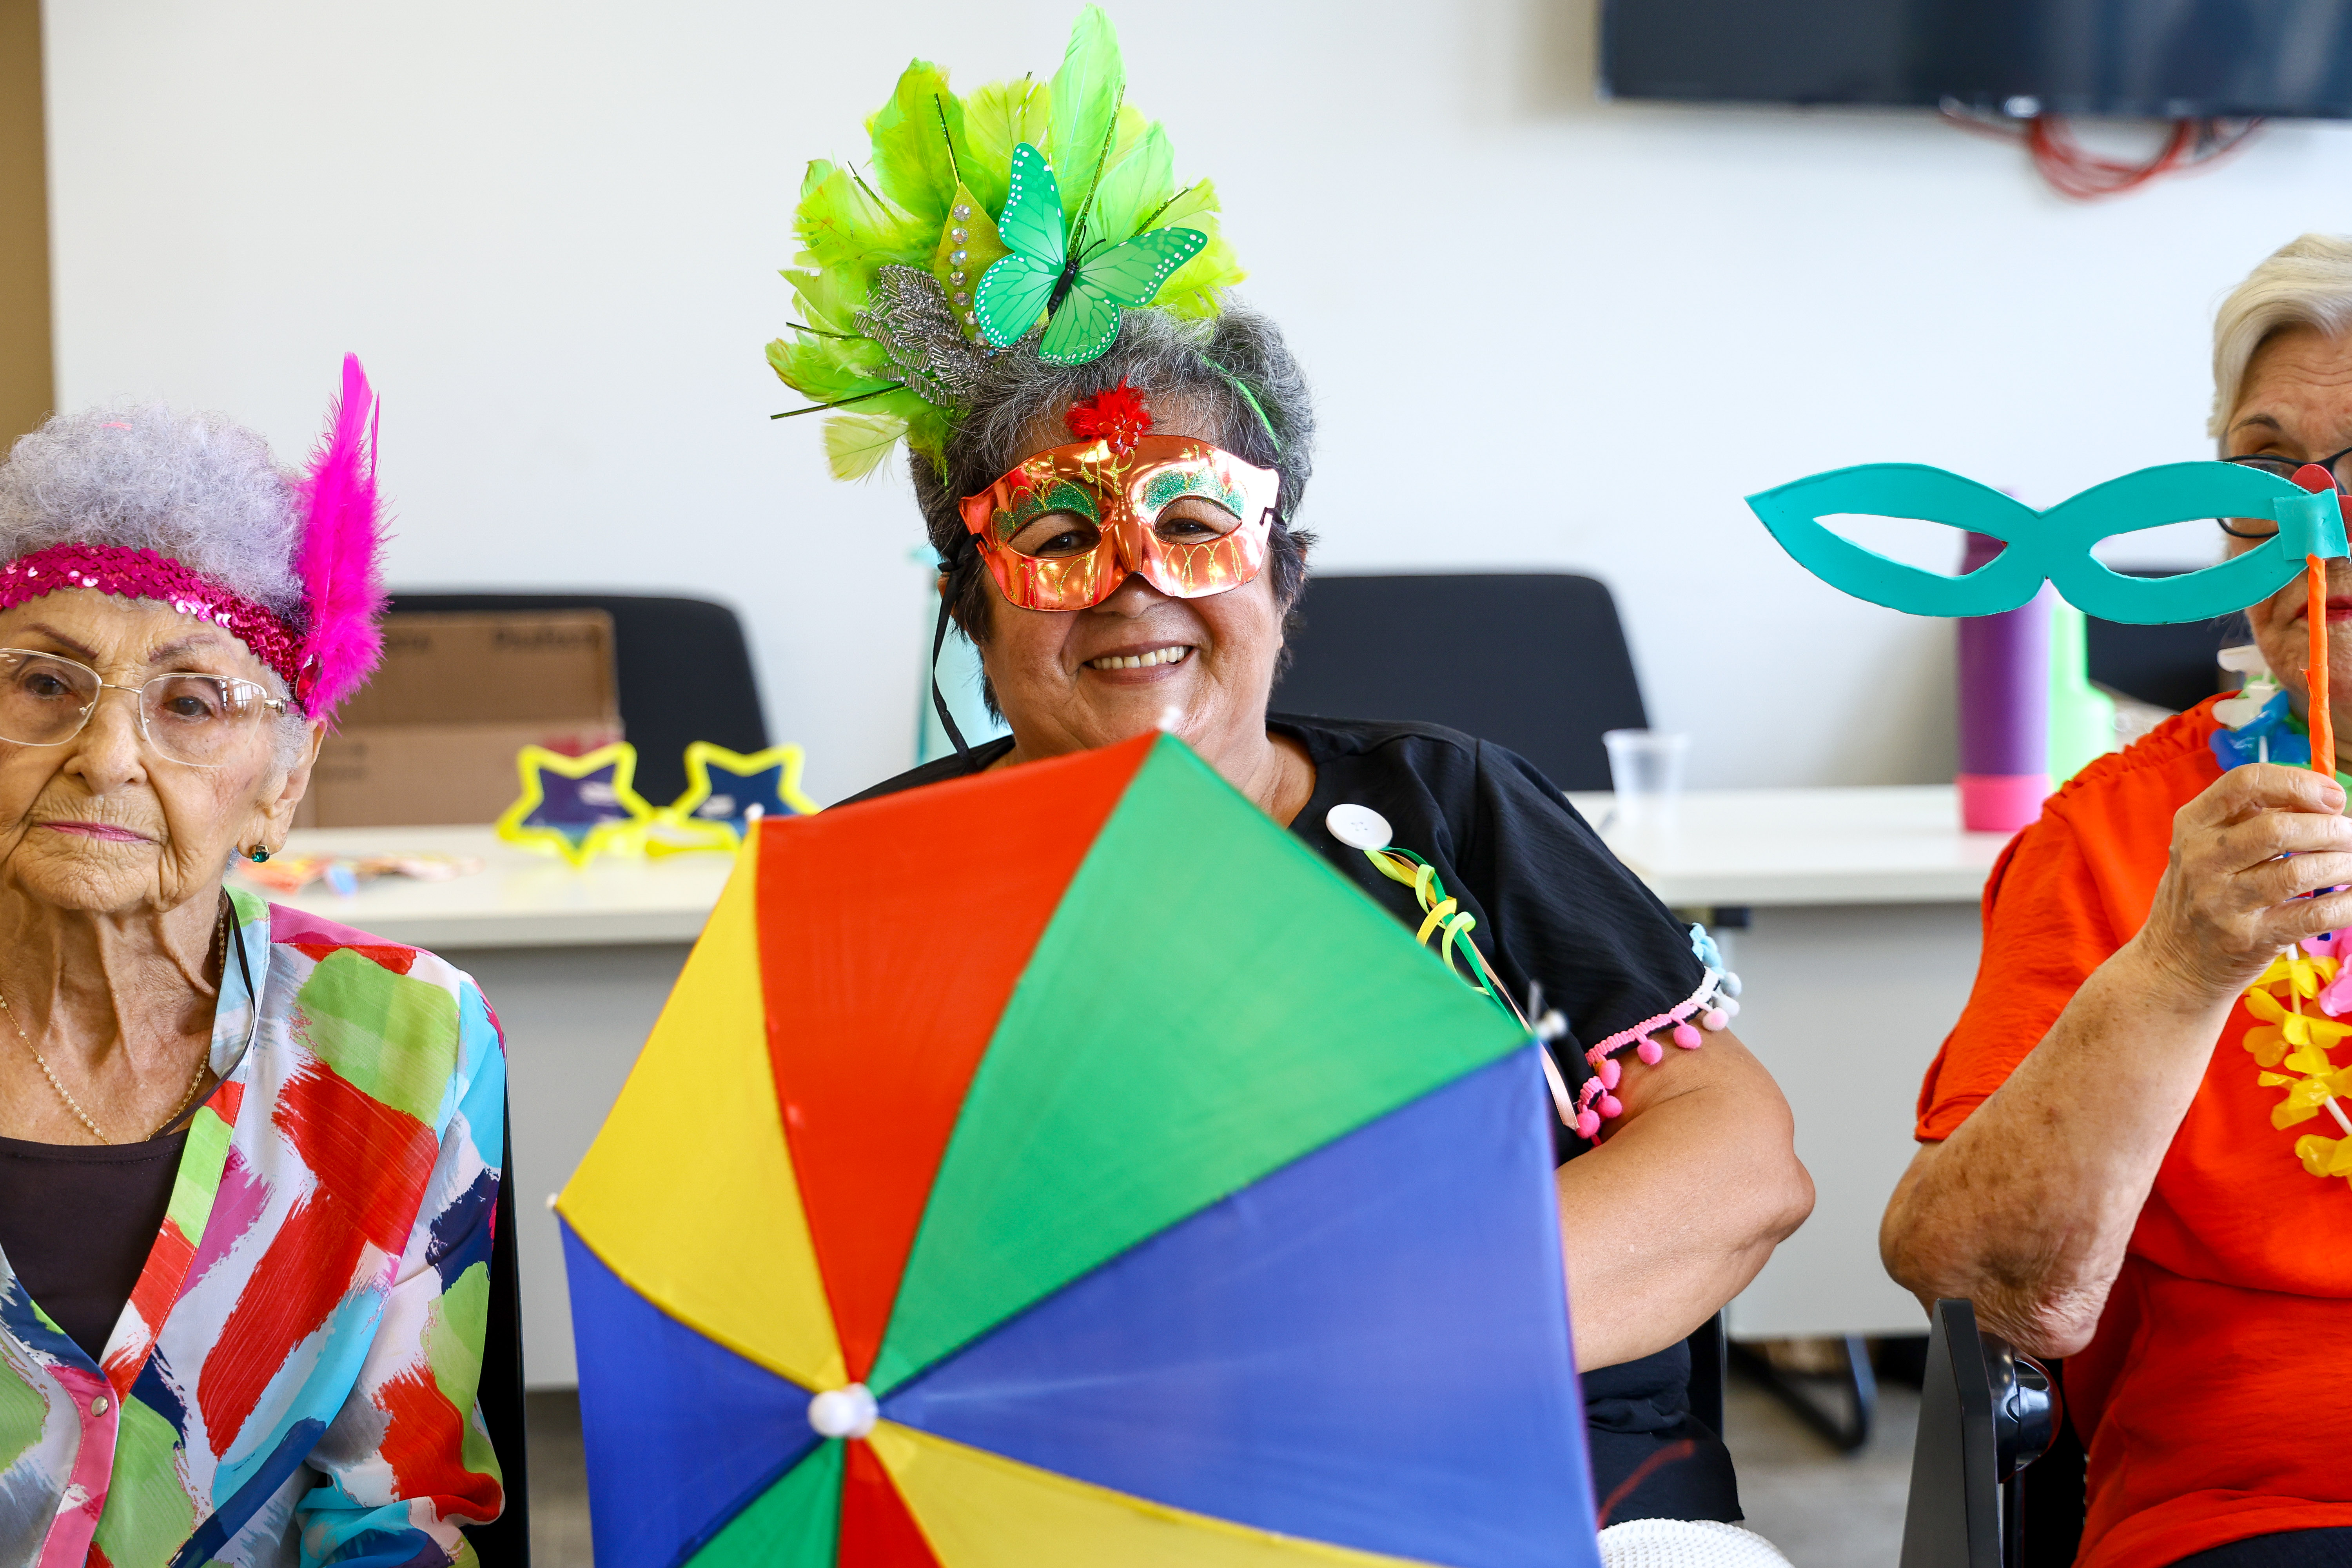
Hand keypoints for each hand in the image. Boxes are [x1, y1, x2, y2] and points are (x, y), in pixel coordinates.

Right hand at [2134, 763, 2351, 1004]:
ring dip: (2344, 864)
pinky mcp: (2249, 939)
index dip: (2298, 783)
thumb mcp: (2203, 848)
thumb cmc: (2199, 896)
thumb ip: (2247, 819)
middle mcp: (2202, 860)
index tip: (2332, 797)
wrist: (2171, 963)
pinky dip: (2347, 904)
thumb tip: (2322, 802)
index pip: (2245, 783)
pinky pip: (2313, 915)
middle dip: (2333, 829)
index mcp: (2192, 826)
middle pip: (2279, 829)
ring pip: (2300, 872)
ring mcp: (2223, 902)